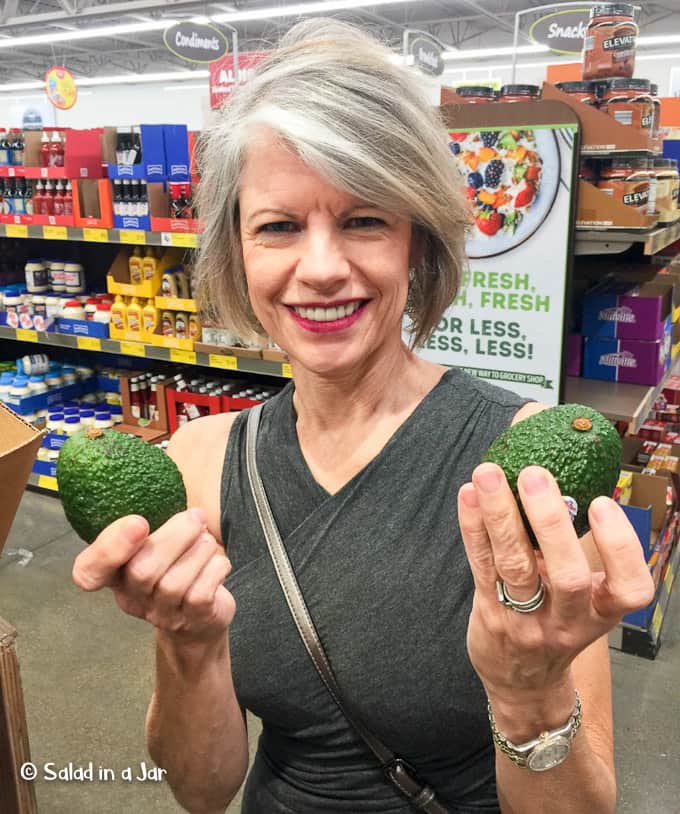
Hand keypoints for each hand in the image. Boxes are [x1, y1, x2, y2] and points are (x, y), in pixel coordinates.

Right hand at [72, 508, 234, 645]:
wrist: (202, 616)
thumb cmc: (178, 565)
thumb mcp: (157, 542)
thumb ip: (152, 521)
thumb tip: (158, 480)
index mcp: (116, 574)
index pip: (89, 572)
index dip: (109, 548)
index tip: (139, 522)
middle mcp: (132, 598)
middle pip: (142, 570)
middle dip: (175, 537)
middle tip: (195, 517)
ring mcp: (161, 613)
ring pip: (174, 583)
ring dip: (199, 550)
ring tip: (206, 539)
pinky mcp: (192, 620)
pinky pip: (201, 592)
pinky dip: (215, 567)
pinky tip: (217, 560)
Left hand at [457, 463, 654, 702]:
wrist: (522, 683)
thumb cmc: (556, 623)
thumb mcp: (582, 603)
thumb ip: (575, 553)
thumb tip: (564, 479)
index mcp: (601, 612)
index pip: (630, 589)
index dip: (620, 546)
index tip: (602, 502)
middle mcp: (567, 620)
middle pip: (566, 576)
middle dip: (550, 522)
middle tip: (535, 475)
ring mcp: (525, 620)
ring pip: (515, 565)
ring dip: (500, 515)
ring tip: (489, 473)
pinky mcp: (489, 612)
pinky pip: (481, 564)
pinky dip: (472, 527)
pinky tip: (468, 494)